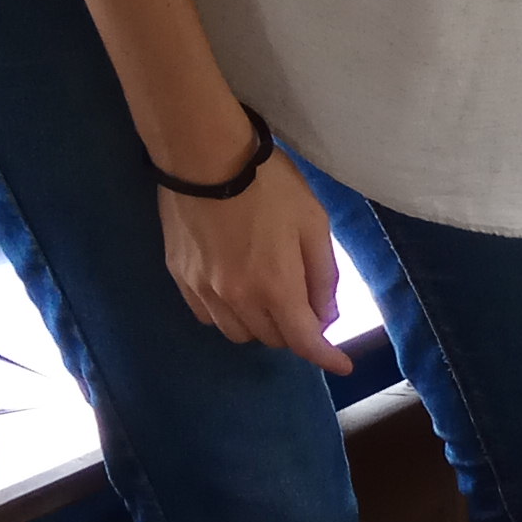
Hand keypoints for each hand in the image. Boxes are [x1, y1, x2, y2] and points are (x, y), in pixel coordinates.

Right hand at [160, 149, 352, 371]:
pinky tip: (237, 291)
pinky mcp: (181, 278)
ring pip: (239, 334)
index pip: (303, 342)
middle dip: (295, 330)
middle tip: (305, 303)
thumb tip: (325, 317)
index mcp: (276, 286)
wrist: (204, 155)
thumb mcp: (314, 223)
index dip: (326, 358)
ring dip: (262, 325)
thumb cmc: (269, 184)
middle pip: (272, 339)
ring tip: (269, 295)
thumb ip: (323, 275)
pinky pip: (209, 317)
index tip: (341, 365)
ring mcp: (204, 291)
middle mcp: (237, 299)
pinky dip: (230, 314)